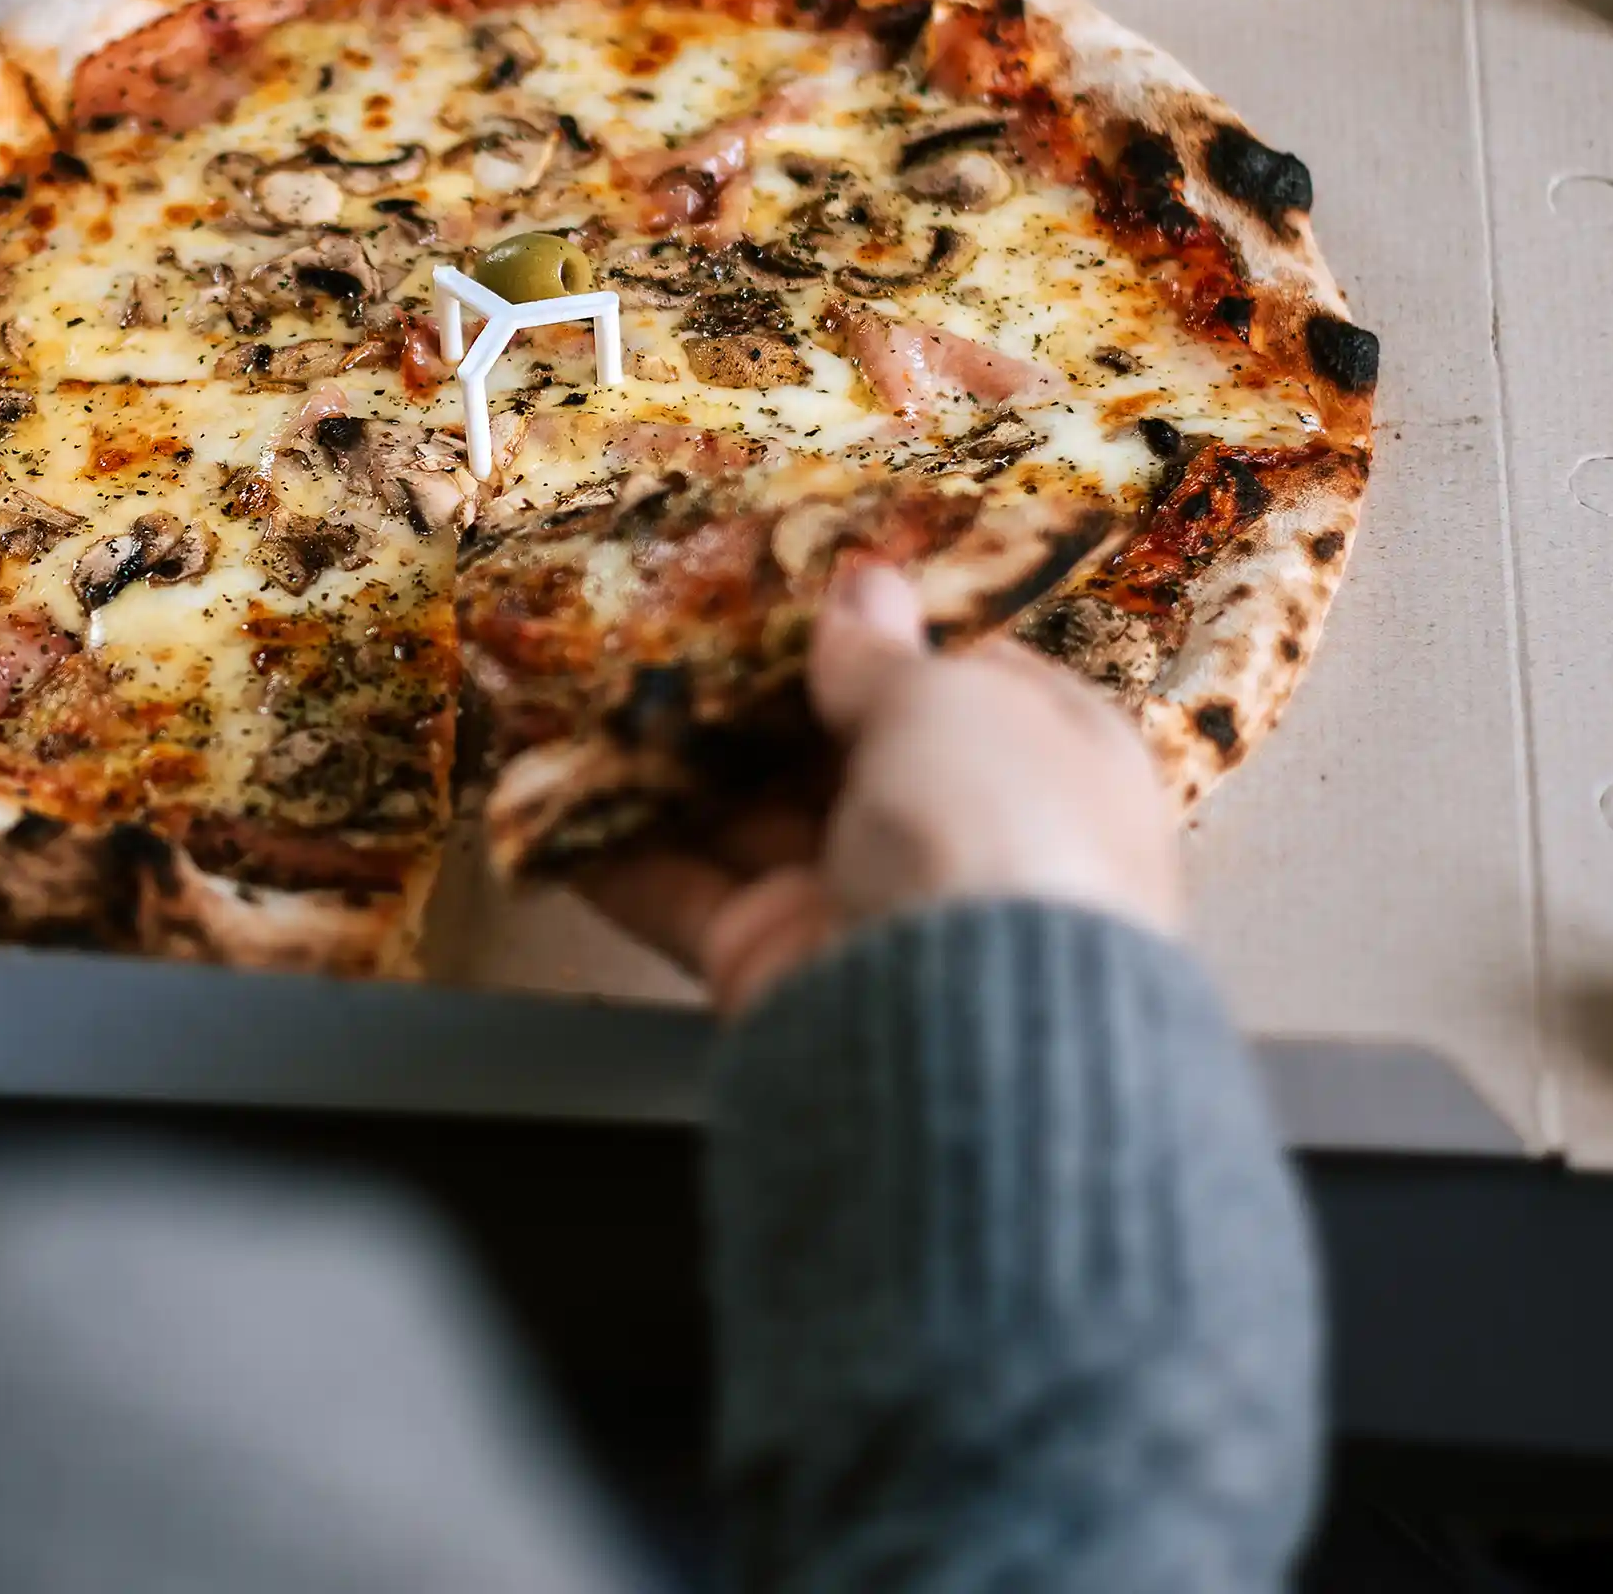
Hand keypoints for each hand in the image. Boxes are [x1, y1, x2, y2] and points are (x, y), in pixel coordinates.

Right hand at [583, 560, 1180, 1015]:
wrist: (958, 1026)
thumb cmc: (994, 828)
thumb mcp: (950, 702)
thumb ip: (886, 653)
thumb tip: (865, 587)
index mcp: (1052, 766)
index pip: (970, 687)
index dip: (896, 638)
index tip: (812, 593)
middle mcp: (964, 841)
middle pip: (849, 755)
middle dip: (764, 701)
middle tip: (681, 630)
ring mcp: (866, 909)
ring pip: (755, 820)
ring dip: (678, 764)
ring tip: (600, 692)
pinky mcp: (778, 963)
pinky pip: (688, 896)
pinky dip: (622, 853)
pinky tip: (561, 800)